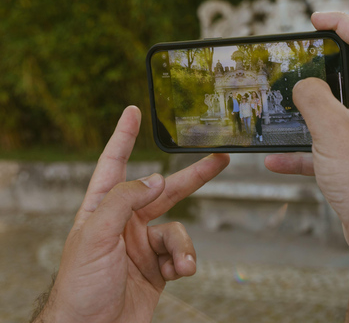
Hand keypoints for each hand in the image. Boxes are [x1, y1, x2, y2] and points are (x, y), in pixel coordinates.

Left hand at [34, 106, 229, 322]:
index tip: (133, 112)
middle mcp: (123, 223)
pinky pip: (181, 254)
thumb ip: (124, 201)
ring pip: (178, 230)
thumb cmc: (80, 287)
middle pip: (163, 190)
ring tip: (179, 266)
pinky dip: (183, 262)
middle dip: (193, 177)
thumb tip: (155, 179)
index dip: (123, 136)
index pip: (113, 164)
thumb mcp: (95, 236)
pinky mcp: (157, 269)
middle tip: (219, 159)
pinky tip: (177, 274)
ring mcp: (142, 246)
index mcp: (100, 209)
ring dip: (182, 247)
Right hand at [264, 12, 348, 238]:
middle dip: (322, 64)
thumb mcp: (331, 128)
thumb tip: (303, 85)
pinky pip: (330, 143)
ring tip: (284, 103)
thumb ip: (313, 96)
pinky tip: (277, 160)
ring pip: (338, 109)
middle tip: (299, 56)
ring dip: (310, 109)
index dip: (341, 22)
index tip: (316, 18)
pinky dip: (307, 148)